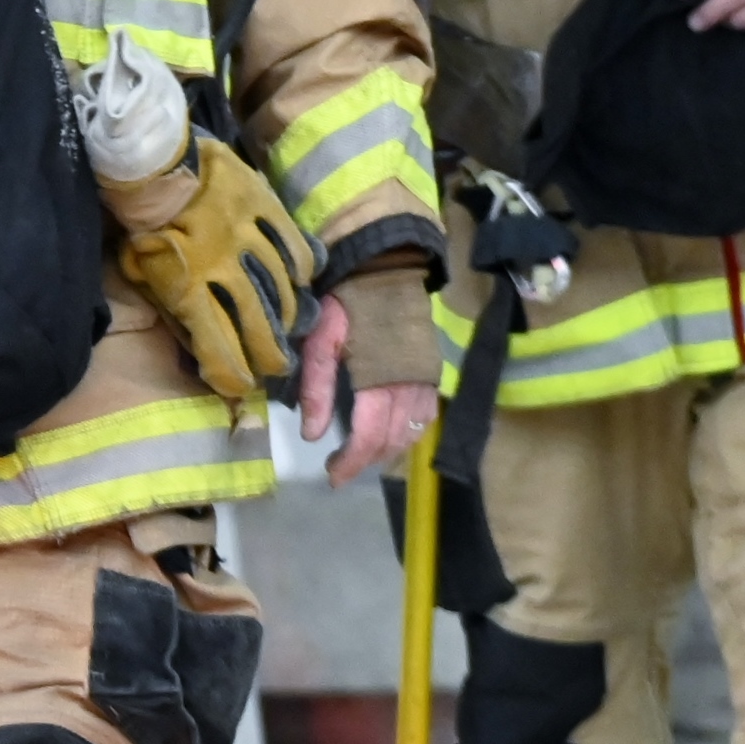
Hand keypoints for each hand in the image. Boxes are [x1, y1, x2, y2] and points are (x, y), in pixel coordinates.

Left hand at [115, 135, 314, 403]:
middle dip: (271, 354)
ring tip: (292, 329)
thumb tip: (188, 327)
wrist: (151, 156)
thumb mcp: (138, 267)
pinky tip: (303, 279)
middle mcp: (224, 267)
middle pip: (258, 322)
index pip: (217, 344)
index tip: (239, 385)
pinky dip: (299, 264)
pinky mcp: (262, 204)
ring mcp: (247, 235)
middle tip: (278, 368)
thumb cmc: (139, 217)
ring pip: (279, 286)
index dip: (231, 373)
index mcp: (188, 287)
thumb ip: (166, 298)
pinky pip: (290, 240)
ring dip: (288, 314)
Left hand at [297, 293, 439, 487]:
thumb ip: (316, 384)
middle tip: (338, 467)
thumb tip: (312, 434)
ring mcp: (425, 381)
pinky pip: (426, 418)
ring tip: (360, 454)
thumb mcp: (322, 336)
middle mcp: (409, 386)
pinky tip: (390, 435)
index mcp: (380, 378)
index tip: (332, 476)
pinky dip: (408, 434)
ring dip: (386, 451)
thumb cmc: (348, 301)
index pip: (369, 435)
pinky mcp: (432, 373)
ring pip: (411, 434)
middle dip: (364, 460)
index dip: (351, 462)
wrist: (388, 267)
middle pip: (391, 441)